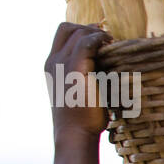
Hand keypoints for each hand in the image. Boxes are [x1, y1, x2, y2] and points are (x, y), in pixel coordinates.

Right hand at [45, 22, 112, 140]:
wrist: (75, 134)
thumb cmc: (83, 118)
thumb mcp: (80, 91)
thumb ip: (85, 74)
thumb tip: (105, 64)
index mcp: (52, 65)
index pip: (62, 34)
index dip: (81, 30)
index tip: (99, 38)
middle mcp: (53, 61)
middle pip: (68, 28)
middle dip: (88, 28)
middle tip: (107, 39)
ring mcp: (62, 64)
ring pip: (77, 32)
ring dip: (96, 34)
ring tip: (112, 43)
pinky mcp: (75, 69)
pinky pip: (86, 42)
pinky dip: (100, 39)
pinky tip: (111, 46)